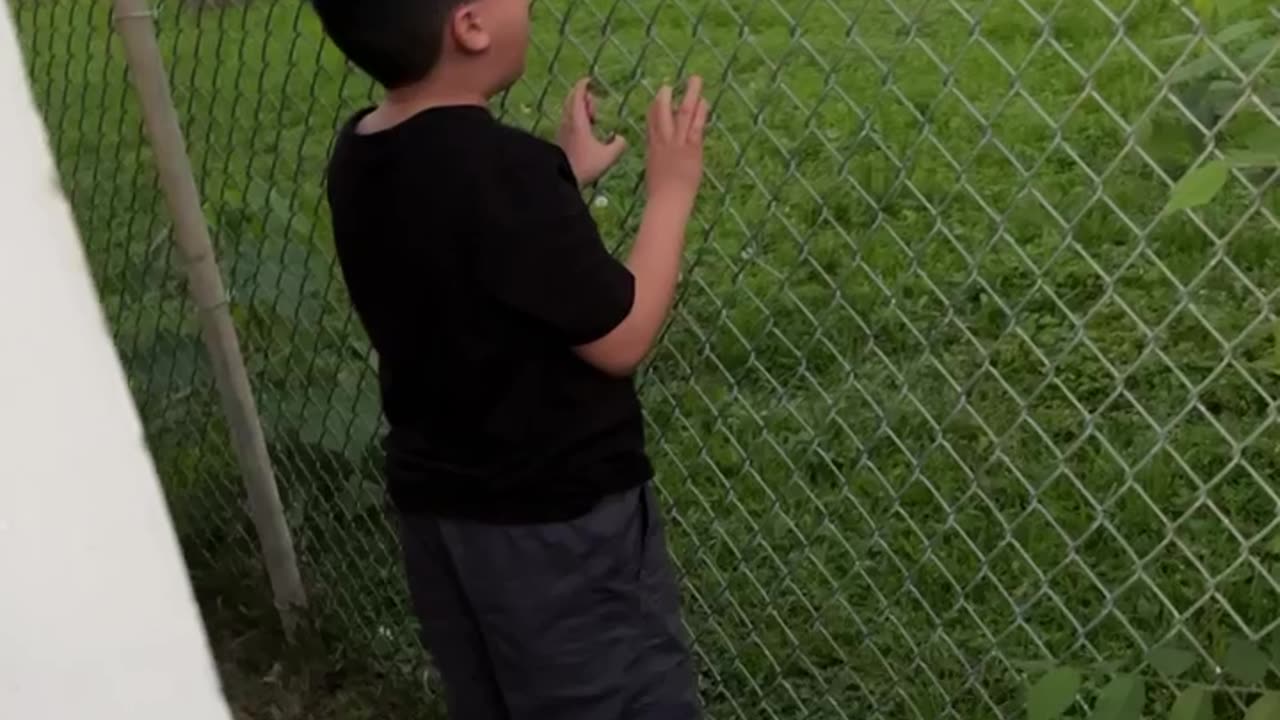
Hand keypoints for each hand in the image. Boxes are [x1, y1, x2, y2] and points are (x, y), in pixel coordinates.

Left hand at [557, 77, 627, 186]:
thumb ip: (619, 145)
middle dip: (584, 98)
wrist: (562, 180)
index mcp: (577, 121)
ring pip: (569, 110)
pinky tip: (586, 132)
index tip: (590, 80)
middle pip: (571, 99)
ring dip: (581, 109)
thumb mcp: (608, 157)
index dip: (583, 85)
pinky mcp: (559, 139)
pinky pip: (568, 120)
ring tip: (594, 121)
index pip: (577, 94)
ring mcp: (561, 130)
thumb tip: (621, 138)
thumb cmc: (584, 167)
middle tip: (596, 108)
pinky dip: (577, 119)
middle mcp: (567, 122)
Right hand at [645, 76, 707, 207]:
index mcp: (653, 149)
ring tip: (694, 79)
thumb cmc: (661, 196)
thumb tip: (660, 162)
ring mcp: (677, 143)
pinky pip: (696, 126)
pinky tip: (704, 101)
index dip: (653, 109)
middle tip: (669, 83)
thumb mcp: (654, 174)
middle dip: (665, 96)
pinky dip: (700, 112)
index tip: (657, 97)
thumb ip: (658, 163)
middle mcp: (662, 142)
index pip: (651, 123)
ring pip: (682, 113)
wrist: (667, 202)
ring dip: (689, 95)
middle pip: (662, 113)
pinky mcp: (691, 149)